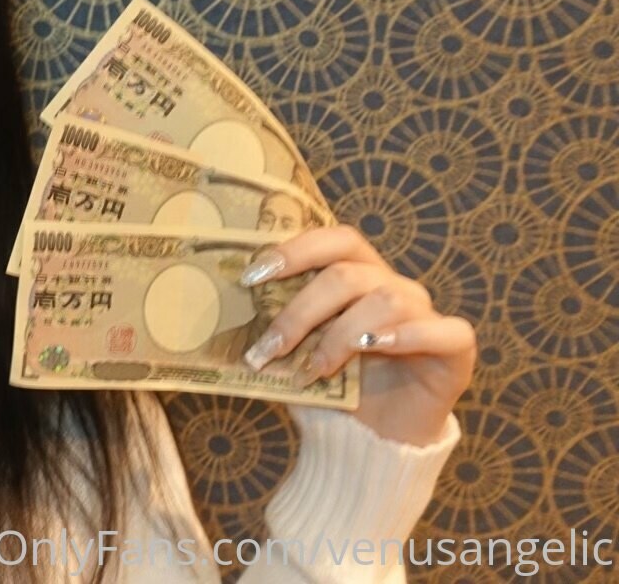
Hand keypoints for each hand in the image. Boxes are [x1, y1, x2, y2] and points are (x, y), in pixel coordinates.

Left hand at [238, 225, 475, 445]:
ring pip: (387, 300)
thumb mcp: (296, 355)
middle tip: (269, 347)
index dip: (295, 251)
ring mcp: (426, 316)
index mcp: (357, 276)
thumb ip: (277, 329)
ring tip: (313, 370)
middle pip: (349, 275)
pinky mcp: (454, 350)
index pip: (334, 240)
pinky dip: (408, 336)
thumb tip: (228, 314)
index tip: (251, 278)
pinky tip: (374, 349)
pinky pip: (445, 330)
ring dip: (340, 335)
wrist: (371, 442)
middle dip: (301, 311)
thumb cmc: (330, 391)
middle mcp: (393, 287)